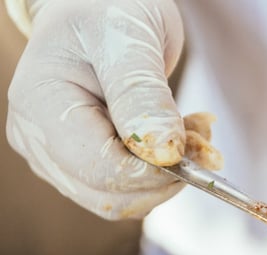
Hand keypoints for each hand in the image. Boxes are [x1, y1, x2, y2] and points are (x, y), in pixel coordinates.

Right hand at [6, 0, 186, 218]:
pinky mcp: (84, 164)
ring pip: (127, 199)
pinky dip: (166, 172)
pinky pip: (132, 188)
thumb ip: (143, 96)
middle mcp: (40, 140)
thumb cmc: (107, 10)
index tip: (197, 144)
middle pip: (113, 196)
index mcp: (41, 106)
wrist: (98, 8)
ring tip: (193, 126)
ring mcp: (58, 157)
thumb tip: (165, 154)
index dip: (156, 172)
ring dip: (172, 176)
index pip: (102, 170)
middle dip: (168, 176)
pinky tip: (180, 134)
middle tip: (202, 132)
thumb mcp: (129, 40)